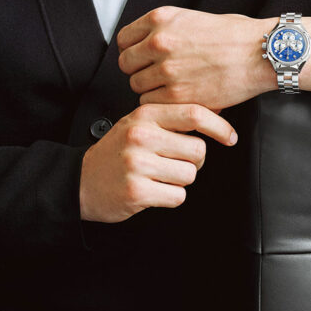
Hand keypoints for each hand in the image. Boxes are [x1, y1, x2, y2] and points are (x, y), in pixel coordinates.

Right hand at [79, 103, 237, 222]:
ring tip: (159, 176)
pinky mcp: (137, 191)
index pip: (194, 114)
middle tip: (176, 163)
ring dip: (180, 181)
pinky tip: (153, 190)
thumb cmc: (116, 152)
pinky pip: (177, 196)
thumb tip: (216, 114)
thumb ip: (171, 119)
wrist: (79, 181)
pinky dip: (170, 196)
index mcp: (145, 116)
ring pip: (190, 175)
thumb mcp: (139, 124)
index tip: (230, 137)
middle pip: (198, 150)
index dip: (219, 126)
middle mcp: (141, 136)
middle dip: (194, 161)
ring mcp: (137, 164)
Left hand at [117, 6, 267, 110]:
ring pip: (138, 86)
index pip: (124, 39)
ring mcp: (167, 70)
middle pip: (127, 64)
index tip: (141, 58)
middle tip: (158, 75)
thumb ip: (167, 30)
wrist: (260, 54)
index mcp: (161, 19)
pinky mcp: (178, 94)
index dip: (133, 51)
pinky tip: (180, 97)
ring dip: (152, 89)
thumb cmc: (237, 36)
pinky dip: (164, 104)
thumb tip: (149, 44)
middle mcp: (159, 42)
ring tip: (173, 87)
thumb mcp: (194, 18)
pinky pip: (153, 103)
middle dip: (140, 71)